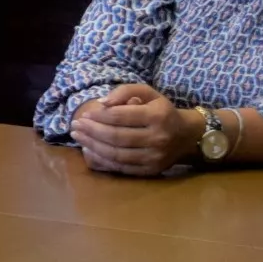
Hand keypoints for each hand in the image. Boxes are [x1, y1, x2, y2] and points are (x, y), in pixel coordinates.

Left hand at [69, 84, 198, 175]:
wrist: (187, 136)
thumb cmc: (162, 111)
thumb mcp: (149, 93)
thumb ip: (125, 91)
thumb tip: (102, 103)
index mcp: (157, 116)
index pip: (120, 116)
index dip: (99, 116)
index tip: (85, 114)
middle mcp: (158, 138)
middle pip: (116, 137)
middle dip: (91, 131)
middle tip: (75, 125)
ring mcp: (155, 157)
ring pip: (116, 154)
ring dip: (92, 146)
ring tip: (78, 136)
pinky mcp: (151, 170)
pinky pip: (121, 167)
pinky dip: (102, 159)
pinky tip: (89, 150)